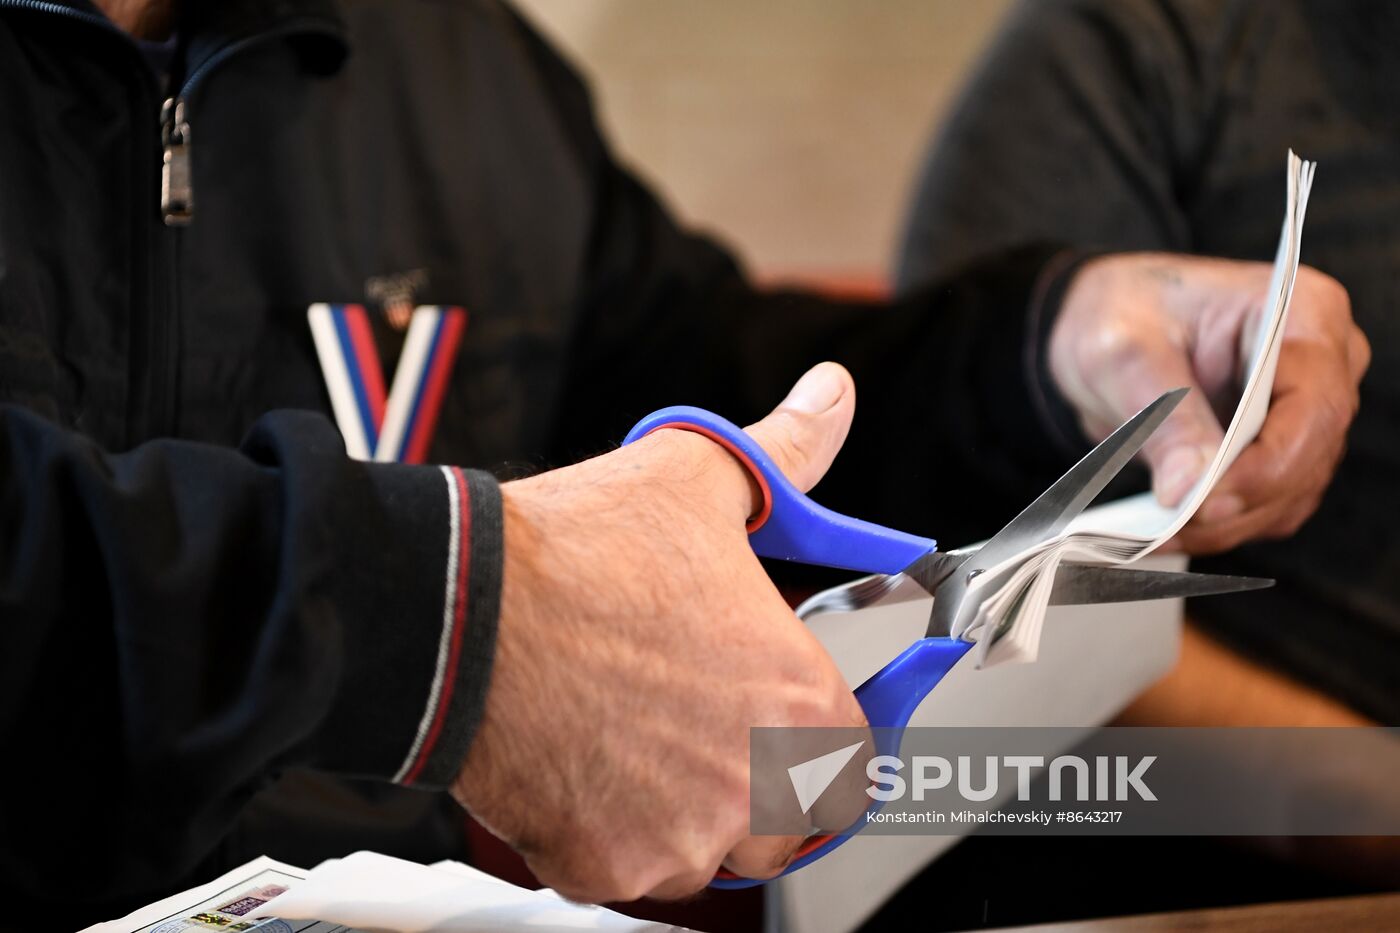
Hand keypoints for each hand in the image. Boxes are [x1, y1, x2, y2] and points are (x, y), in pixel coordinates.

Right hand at [451, 363, 870, 902]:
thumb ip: (788, 452)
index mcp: (796, 700)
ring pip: (705, 851)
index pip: (854, 759)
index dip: (818, 733)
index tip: (784, 716)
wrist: (462, 610)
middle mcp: (749, 784)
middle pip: (787, 818)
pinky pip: (627, 869)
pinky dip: (611, 831)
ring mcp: (675, 836)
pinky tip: (584, 759)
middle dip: (756, 780)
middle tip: (702, 725)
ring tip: (631, 732)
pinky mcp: (600, 866)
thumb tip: (830, 399)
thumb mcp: (701, 480)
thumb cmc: (578, 554)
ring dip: (683, 810)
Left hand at [1050, 253, 1368, 553]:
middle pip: (1307, 459)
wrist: (1107, 324)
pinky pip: (1263, 506)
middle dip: (1238, 502)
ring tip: (1154, 534)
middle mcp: (1324, 366)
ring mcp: (1306, 414)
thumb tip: (1189, 489)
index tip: (1207, 500)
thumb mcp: (1127, 354)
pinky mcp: (1280, 453)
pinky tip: (1165, 532)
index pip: (1315, 405)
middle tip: (1168, 526)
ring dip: (1223, 524)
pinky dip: (1215, 526)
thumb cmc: (1122, 313)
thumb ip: (1165, 416)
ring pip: (1288, 494)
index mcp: (1304, 314)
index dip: (1267, 464)